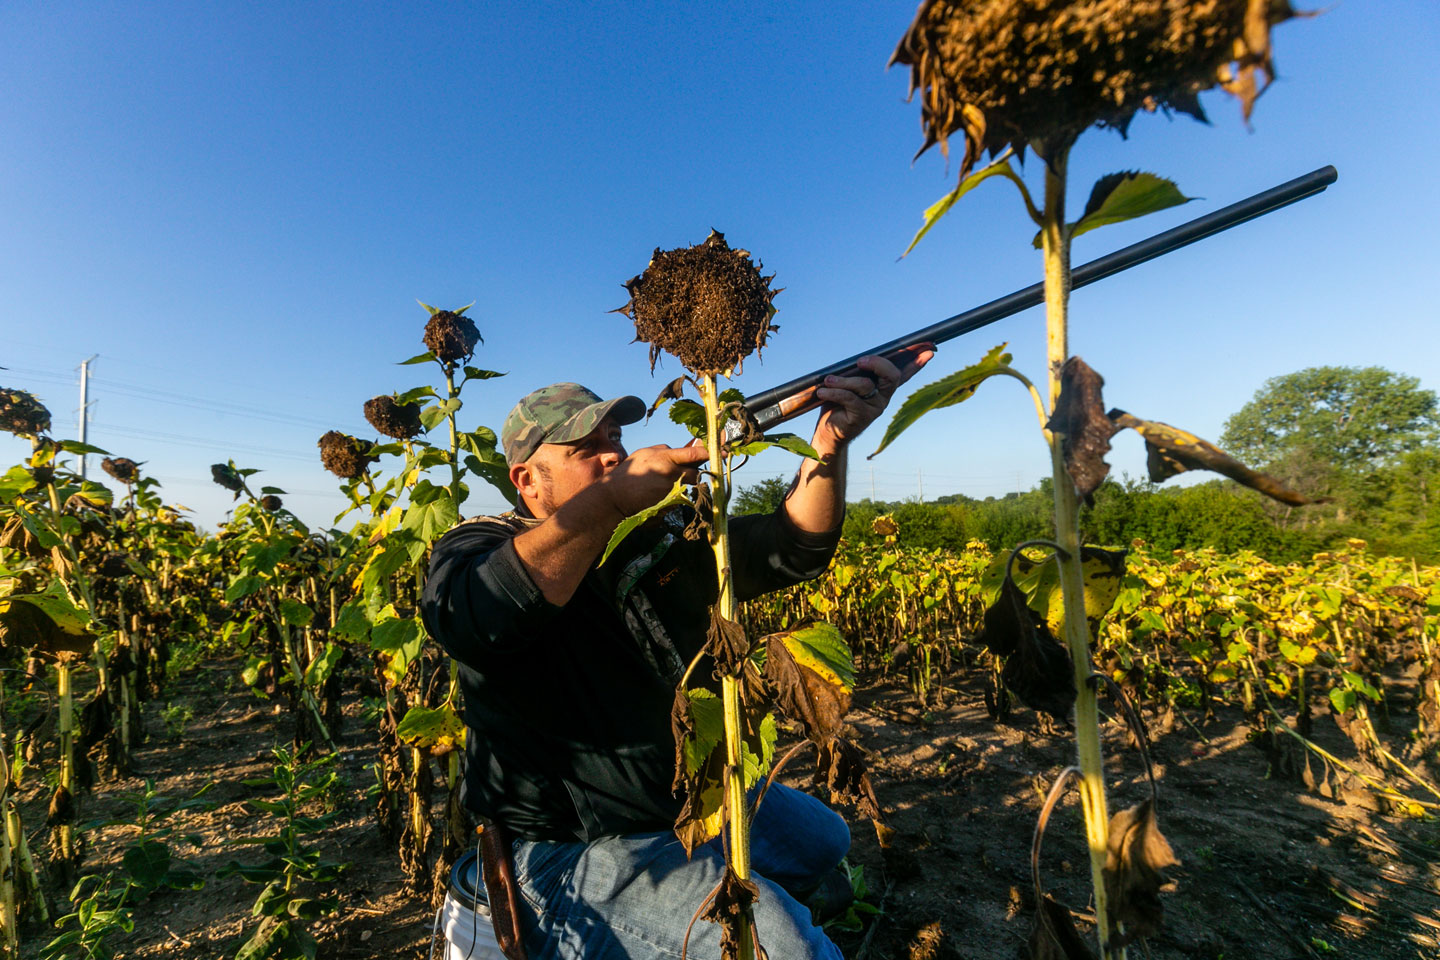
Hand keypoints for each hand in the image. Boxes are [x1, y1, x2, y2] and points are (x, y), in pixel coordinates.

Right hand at [599, 444, 708, 516]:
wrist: (616, 497)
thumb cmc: (629, 471)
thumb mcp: (646, 452)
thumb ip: (666, 450)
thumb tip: (681, 450)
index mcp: (667, 459)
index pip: (696, 454)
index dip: (712, 452)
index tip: (725, 450)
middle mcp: (673, 476)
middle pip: (697, 473)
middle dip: (694, 471)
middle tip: (683, 470)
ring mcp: (673, 492)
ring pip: (690, 486)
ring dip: (684, 483)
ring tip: (664, 482)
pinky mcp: (671, 505)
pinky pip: (680, 498)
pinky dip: (674, 495)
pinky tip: (658, 493)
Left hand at [812, 351, 933, 454]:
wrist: (828, 432)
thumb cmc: (837, 403)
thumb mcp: (846, 383)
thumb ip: (855, 372)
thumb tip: (856, 360)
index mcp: (883, 387)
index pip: (904, 372)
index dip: (917, 362)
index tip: (930, 350)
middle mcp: (884, 396)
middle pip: (891, 375)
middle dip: (878, 363)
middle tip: (860, 361)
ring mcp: (875, 407)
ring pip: (865, 385)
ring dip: (843, 381)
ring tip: (828, 380)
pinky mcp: (863, 417)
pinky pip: (850, 398)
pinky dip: (834, 392)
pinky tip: (823, 392)